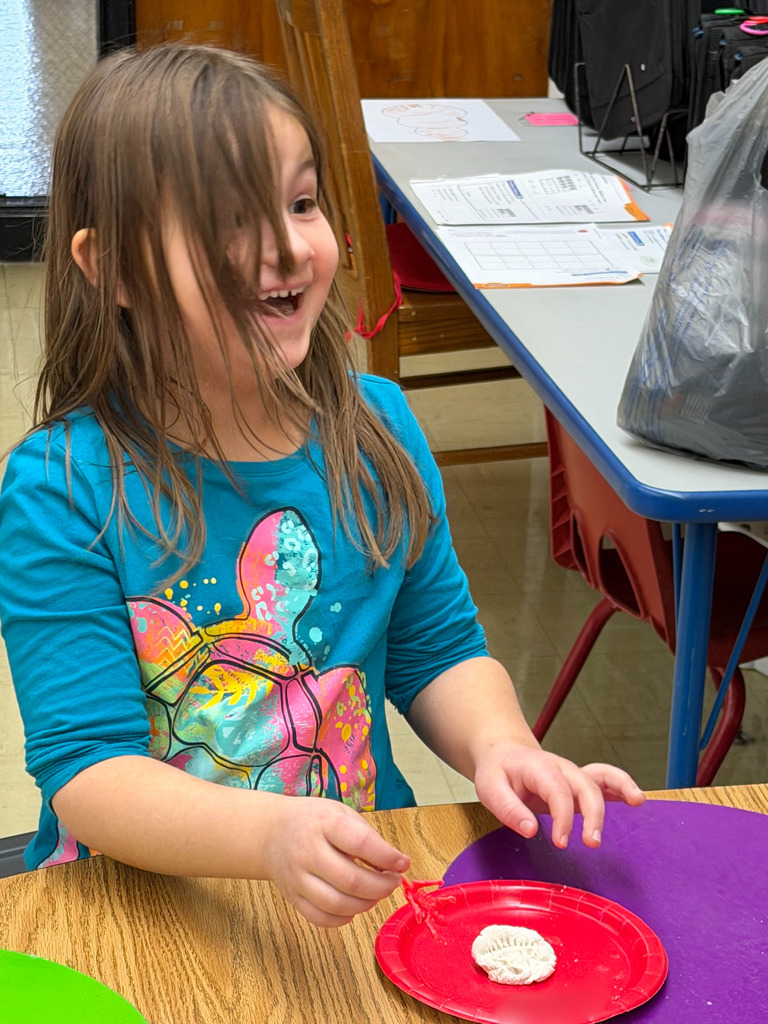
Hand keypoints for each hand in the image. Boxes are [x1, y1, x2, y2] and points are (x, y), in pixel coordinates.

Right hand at [263, 796, 409, 927]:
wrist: (272, 831)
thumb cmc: (314, 821)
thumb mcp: (342, 814)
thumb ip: (367, 837)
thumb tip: (395, 864)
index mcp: (324, 823)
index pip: (360, 843)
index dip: (387, 857)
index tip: (402, 863)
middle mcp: (307, 851)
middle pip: (351, 880)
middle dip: (381, 886)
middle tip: (393, 882)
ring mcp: (297, 877)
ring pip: (337, 904)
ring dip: (366, 904)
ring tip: (376, 893)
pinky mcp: (292, 897)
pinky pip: (321, 918)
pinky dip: (344, 917)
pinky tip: (354, 905)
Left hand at [472, 742, 643, 850]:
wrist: (503, 753)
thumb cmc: (498, 771)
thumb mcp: (489, 787)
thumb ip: (508, 809)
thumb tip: (531, 830)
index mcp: (540, 768)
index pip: (558, 792)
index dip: (563, 818)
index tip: (561, 842)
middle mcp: (562, 769)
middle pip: (585, 787)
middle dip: (594, 814)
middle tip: (592, 843)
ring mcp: (573, 774)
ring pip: (601, 778)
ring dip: (620, 788)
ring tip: (637, 801)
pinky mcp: (579, 783)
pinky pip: (606, 780)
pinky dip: (622, 787)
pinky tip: (635, 798)